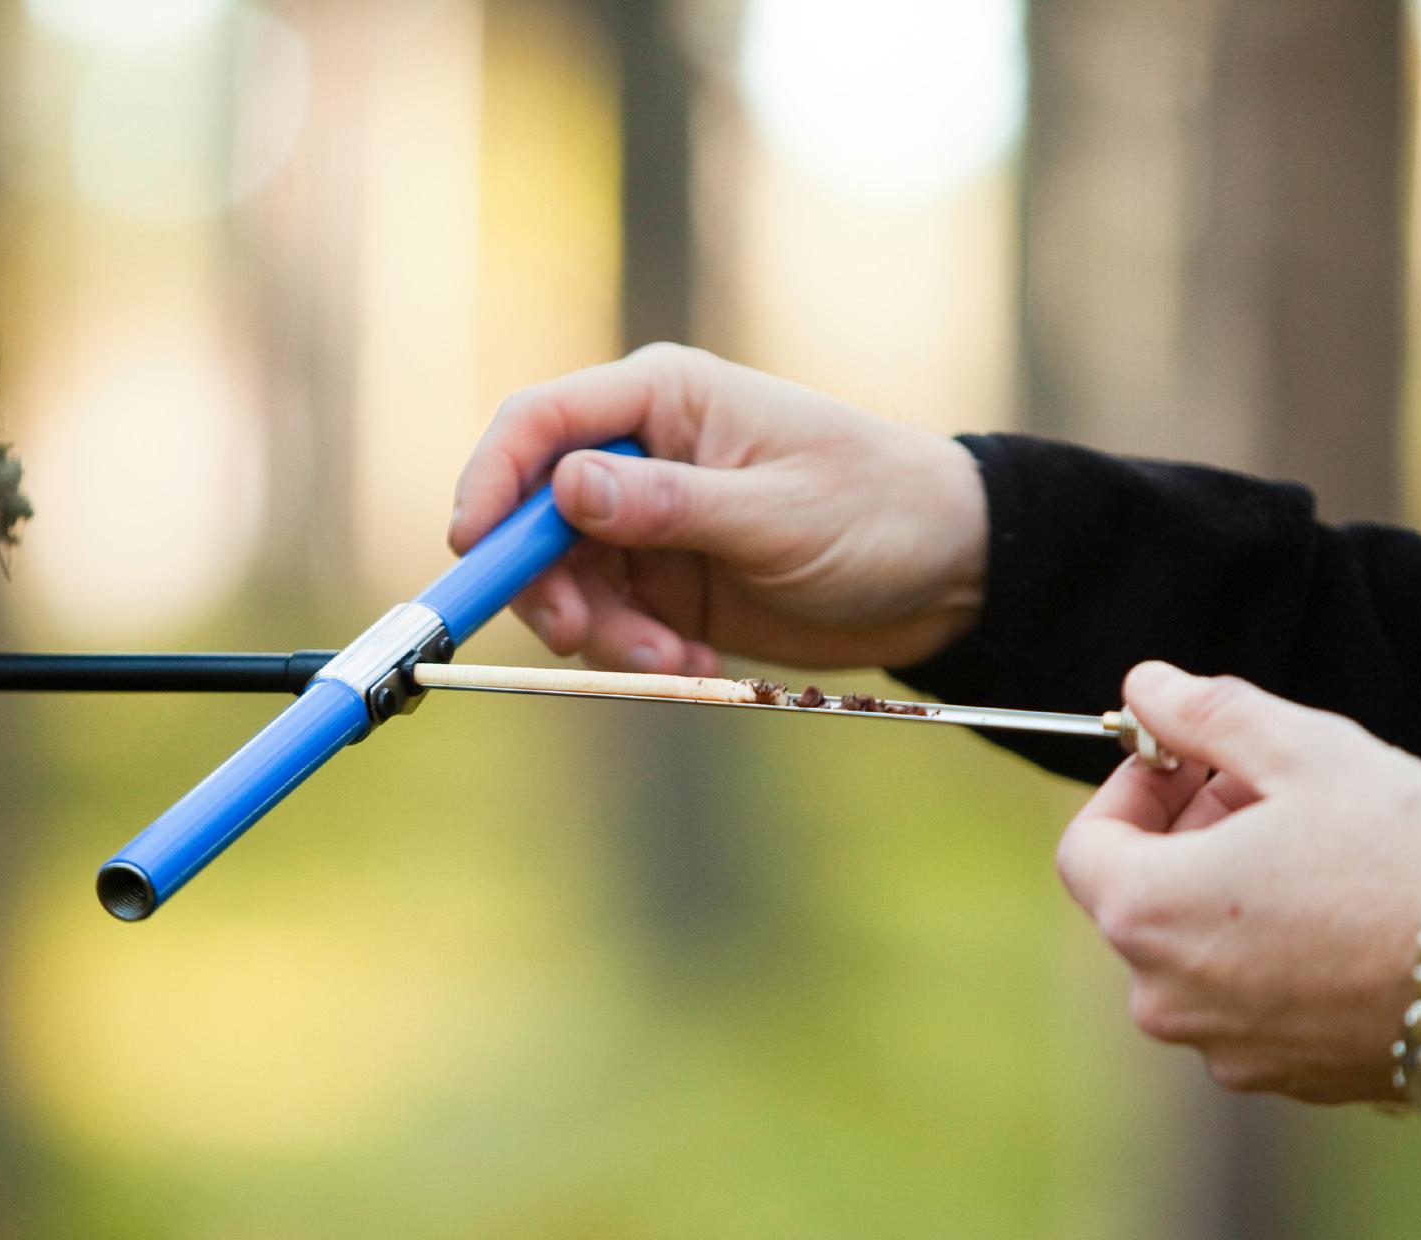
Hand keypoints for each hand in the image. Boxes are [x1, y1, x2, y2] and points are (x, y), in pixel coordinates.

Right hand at [447, 344, 987, 672]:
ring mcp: (648, 521)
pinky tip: (694, 659)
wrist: (947, 572)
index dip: (491, 481)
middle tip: (581, 638)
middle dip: (546, 584)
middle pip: (534, 515)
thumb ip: (670, 504)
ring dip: (601, 632)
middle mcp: (640, 453)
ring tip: (672, 658)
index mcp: (663, 399)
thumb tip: (565, 489)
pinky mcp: (664, 581)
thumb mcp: (776, 513)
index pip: (540, 424)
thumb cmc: (878, 510)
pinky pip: (610, 623)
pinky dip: (635, 651)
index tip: (473, 549)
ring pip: (567, 582)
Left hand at [1054, 663, 1420, 1103]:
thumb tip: (1145, 685)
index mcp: (1148, 914)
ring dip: (1232, 896)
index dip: (1131, 791)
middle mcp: (1166, 997)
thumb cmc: (1402, 855)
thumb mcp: (1304, 749)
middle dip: (1190, 835)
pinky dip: (1273, 956)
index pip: (1087, 847)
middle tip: (1267, 790)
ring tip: (1316, 851)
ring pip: (1199, 954)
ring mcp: (1225, 1049)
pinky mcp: (1286, 1079)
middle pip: (1143, 901)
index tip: (1189, 760)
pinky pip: (1252, 1003)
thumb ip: (1208, 712)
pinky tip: (1345, 921)